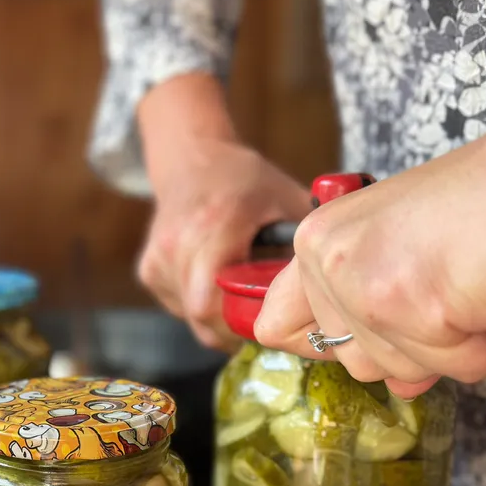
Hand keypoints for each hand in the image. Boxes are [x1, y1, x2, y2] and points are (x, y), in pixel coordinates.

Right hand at [136, 74, 311, 349]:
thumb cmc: (244, 180)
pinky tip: (216, 281)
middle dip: (235, 326)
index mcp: (214, 226)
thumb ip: (306, 241)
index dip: (240, 324)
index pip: (211, 301)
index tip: (268, 323)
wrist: (191, 159)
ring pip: (190, 317)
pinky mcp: (148, 270)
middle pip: (202, 318)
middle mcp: (176, 244)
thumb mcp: (286, 198)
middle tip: (262, 319)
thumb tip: (336, 284)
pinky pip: (178, 307)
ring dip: (219, 317)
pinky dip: (200, 305)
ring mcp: (158, 259)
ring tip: (241, 293)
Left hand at [252, 116, 485, 395]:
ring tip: (485, 279)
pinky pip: (460, 368)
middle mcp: (328, 260)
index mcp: (317, 240)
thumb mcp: (405, 249)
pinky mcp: (415, 310)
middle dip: (418, 342)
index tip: (382, 320)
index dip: (329, 343)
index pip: (276, 326)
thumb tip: (394, 383)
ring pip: (404, 373)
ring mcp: (366, 287)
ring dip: (461, 341)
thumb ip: (377, 317)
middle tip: (459, 281)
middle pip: (354, 364)